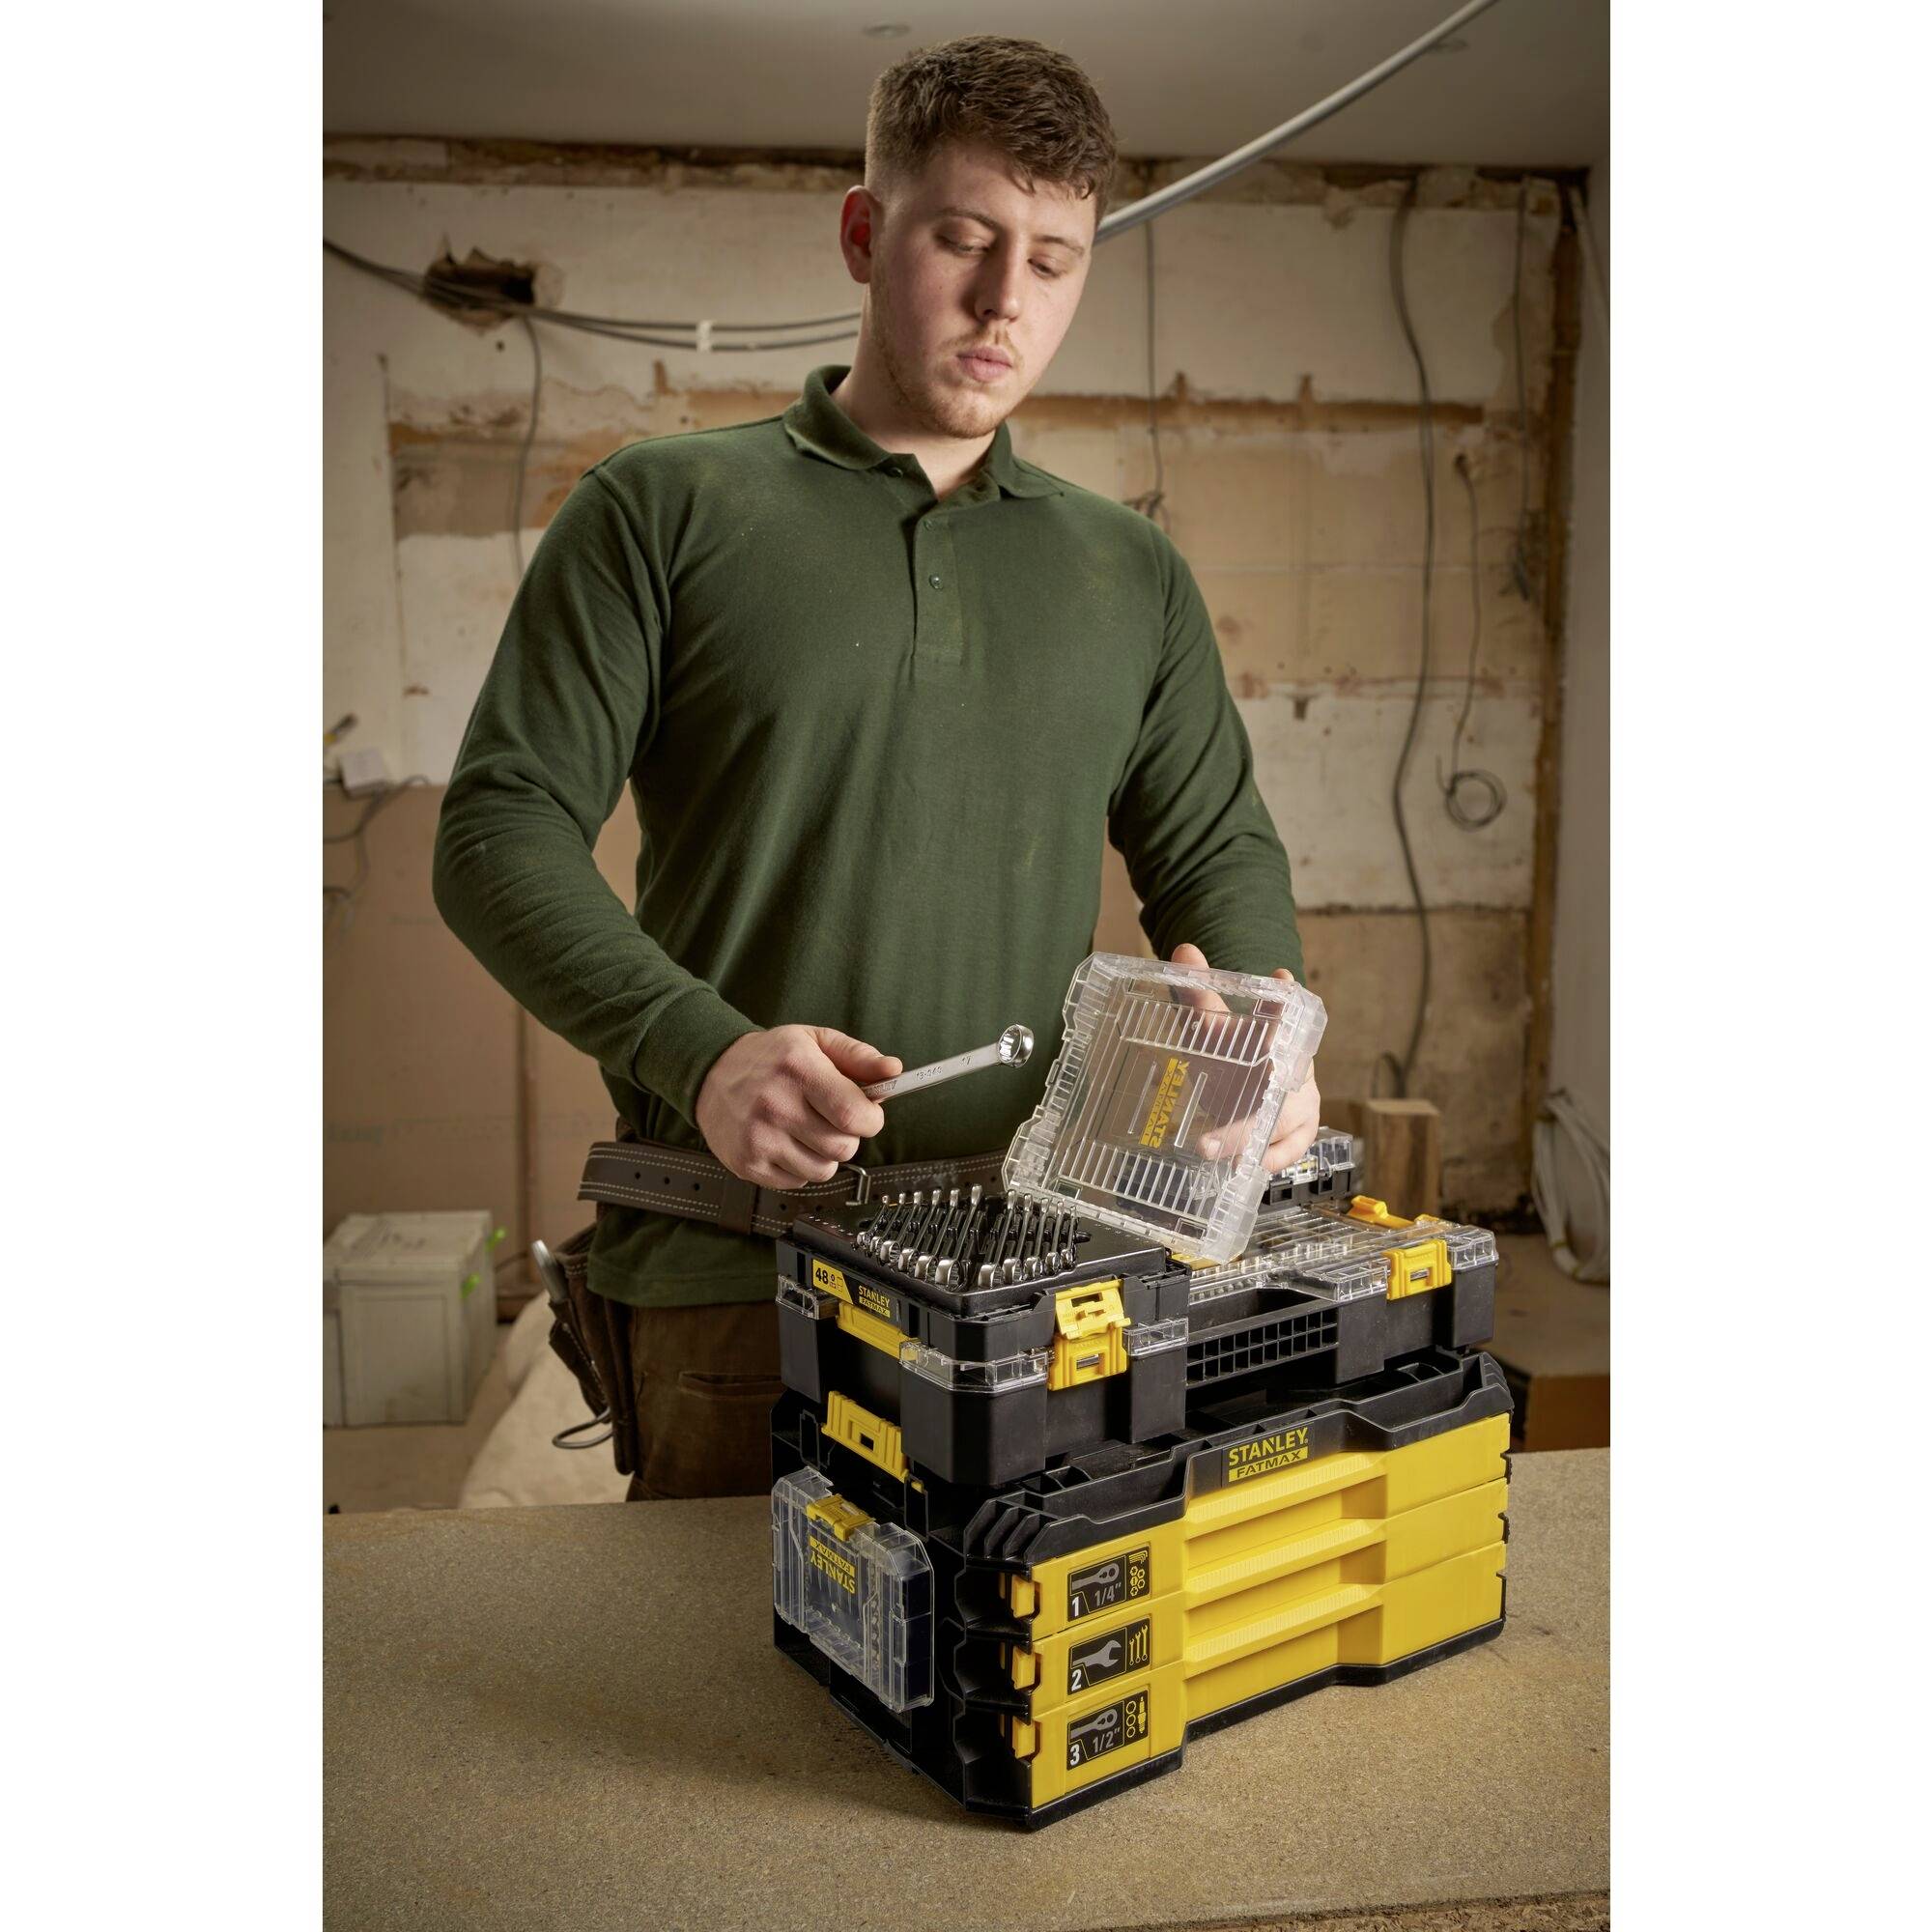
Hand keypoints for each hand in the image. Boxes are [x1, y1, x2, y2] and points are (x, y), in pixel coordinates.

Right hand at [696, 1026, 902, 1189]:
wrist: (711, 1073)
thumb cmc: (770, 1058)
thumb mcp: (815, 1041)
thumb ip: (858, 1056)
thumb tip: (894, 1070)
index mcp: (798, 1069)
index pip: (854, 1114)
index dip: (871, 1120)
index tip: (866, 1115)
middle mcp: (776, 1105)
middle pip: (843, 1147)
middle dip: (849, 1136)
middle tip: (832, 1120)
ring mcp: (759, 1138)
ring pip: (824, 1170)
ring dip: (825, 1155)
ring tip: (807, 1130)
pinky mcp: (748, 1164)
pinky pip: (798, 1182)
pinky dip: (800, 1167)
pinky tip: (787, 1142)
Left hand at [1167, 942, 1320, 1172]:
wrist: (1266, 1084)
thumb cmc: (1239, 1054)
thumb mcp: (1215, 1027)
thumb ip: (1198, 993)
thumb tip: (1182, 951)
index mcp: (1284, 1034)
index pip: (1288, 1012)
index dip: (1284, 1000)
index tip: (1282, 979)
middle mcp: (1298, 1070)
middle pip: (1281, 1082)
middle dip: (1254, 1089)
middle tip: (1230, 1102)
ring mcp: (1301, 1107)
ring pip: (1281, 1126)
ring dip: (1248, 1139)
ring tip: (1209, 1148)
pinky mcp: (1298, 1137)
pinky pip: (1285, 1153)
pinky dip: (1263, 1162)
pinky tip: (1239, 1170)